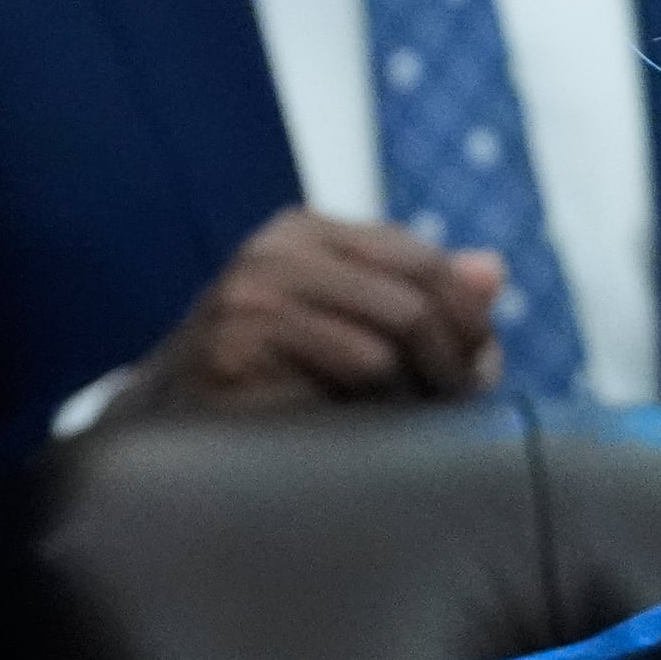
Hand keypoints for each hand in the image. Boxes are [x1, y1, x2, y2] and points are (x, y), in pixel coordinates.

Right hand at [112, 207, 504, 416]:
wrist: (168, 418)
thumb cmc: (267, 375)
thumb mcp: (345, 322)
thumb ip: (415, 296)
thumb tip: (493, 272)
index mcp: (306, 232)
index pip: (419, 257)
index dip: (465, 314)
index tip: (482, 367)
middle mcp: (278, 250)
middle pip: (414, 297)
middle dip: (454, 357)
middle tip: (461, 405)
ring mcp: (253, 294)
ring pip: (391, 335)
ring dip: (421, 390)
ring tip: (421, 423)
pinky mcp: (239, 345)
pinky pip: (353, 368)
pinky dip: (380, 404)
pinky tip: (372, 428)